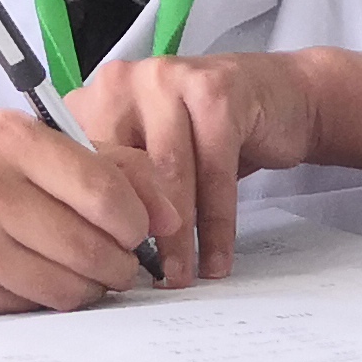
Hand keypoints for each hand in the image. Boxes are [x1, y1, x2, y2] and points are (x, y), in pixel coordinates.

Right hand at [0, 116, 188, 313]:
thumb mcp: (11, 142)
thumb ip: (95, 162)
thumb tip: (168, 210)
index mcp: (8, 138)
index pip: (106, 189)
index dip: (139, 219)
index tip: (140, 229)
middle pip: (96, 245)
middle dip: (121, 262)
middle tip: (117, 261)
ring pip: (71, 286)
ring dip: (89, 287)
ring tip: (78, 272)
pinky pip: (35, 307)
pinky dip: (46, 300)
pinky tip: (31, 280)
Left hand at [70, 49, 324, 280]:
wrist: (279, 97)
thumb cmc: (208, 132)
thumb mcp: (152, 151)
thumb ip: (121, 183)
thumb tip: (100, 252)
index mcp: (95, 97)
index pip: (82, 169)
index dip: (96, 222)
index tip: (107, 268)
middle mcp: (123, 81)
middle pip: (123, 171)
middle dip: (135, 234)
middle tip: (143, 281)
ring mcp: (169, 80)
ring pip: (169, 175)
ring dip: (177, 237)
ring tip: (180, 277)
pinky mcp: (216, 93)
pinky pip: (214, 172)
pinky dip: (217, 223)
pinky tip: (217, 258)